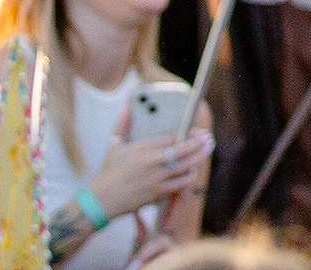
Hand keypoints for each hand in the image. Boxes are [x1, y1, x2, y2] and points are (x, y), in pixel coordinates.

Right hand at [89, 114, 211, 220]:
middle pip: (183, 151)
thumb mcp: (114, 146)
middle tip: (208, 139)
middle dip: (199, 144)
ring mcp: (156, 179)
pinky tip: (191, 172)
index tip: (196, 131)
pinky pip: (180, 185)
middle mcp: (151, 163)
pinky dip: (188, 177)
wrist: (102, 201)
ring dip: (197, 160)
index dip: (188, 134)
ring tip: (203, 153)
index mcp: (142, 149)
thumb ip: (122, 126)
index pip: (171, 138)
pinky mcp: (158, 194)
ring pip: (185, 168)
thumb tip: (127, 108)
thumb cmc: (108, 173)